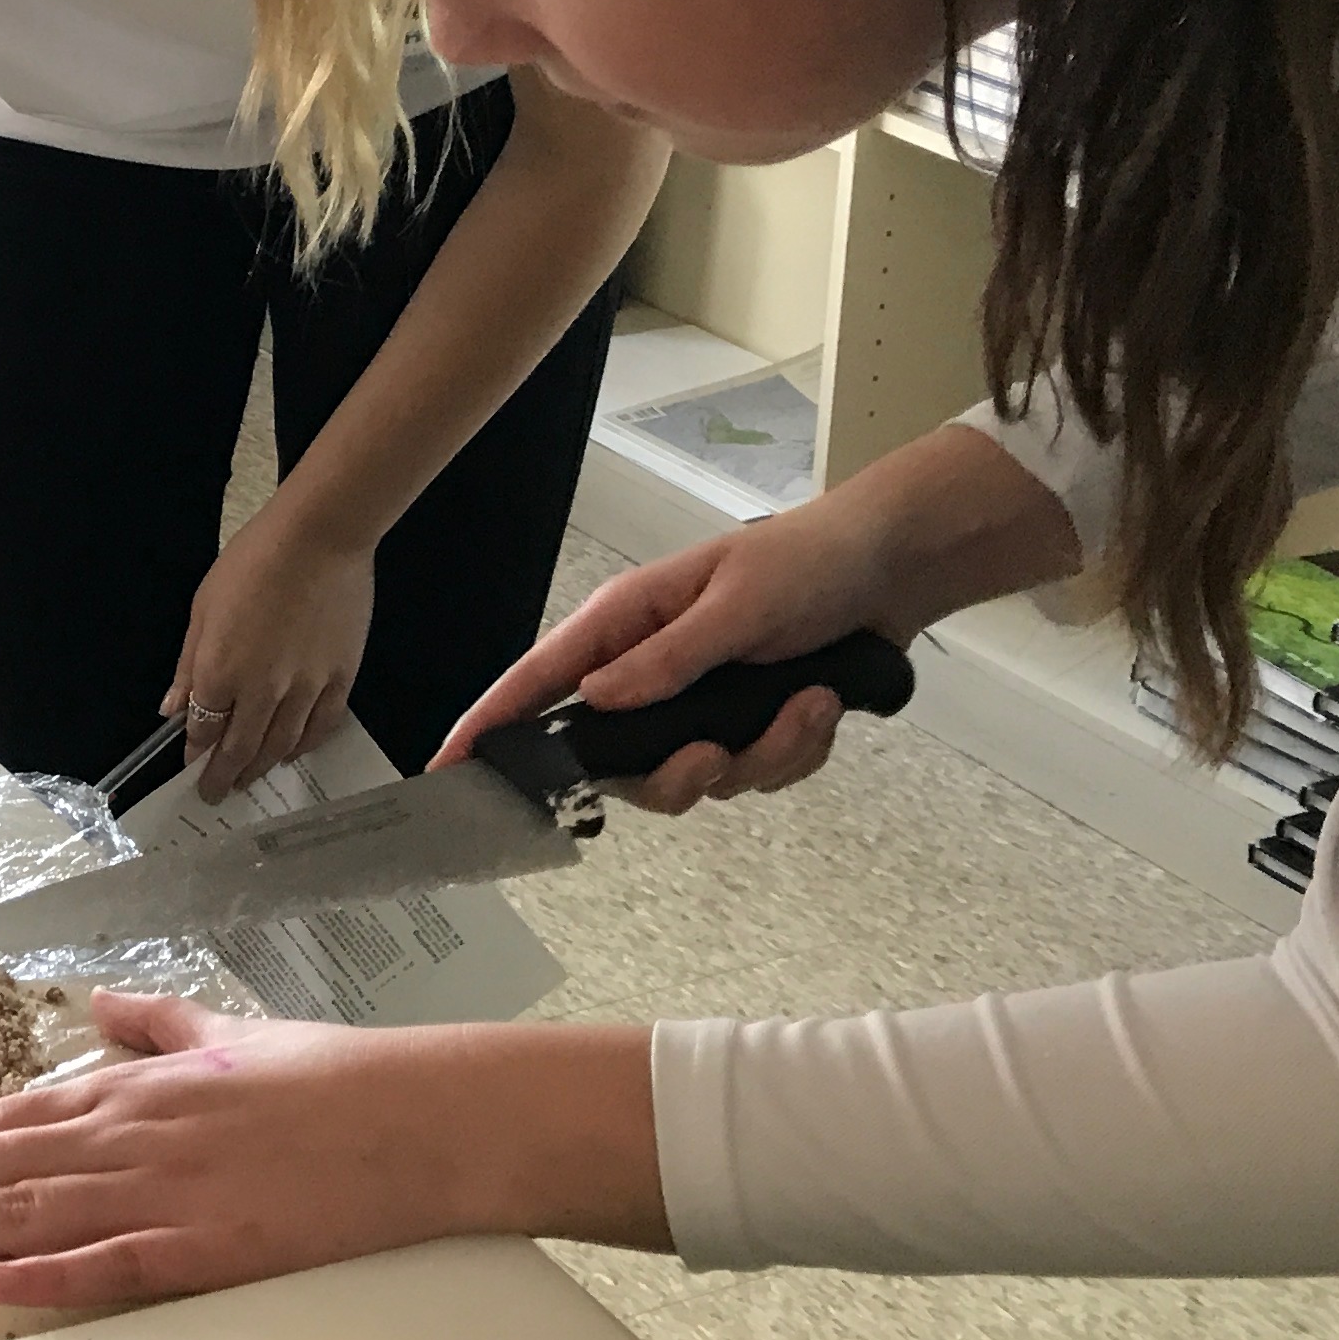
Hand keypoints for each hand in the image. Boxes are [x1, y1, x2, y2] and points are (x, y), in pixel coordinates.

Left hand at [0, 992, 469, 1306]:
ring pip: (22, 1210)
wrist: (419, 1115)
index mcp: (122, 1091)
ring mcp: (161, 1192)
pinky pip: (115, 1265)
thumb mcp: (225, 1032)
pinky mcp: (210, 1247)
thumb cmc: (328, 1076)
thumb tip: (106, 1008)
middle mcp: (123, 1136)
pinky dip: (48, 1277)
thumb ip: (155, 1025)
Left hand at [165, 509, 373, 794]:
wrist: (318, 539)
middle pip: (241, 747)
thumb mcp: (203, 609)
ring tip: (249, 780)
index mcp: (220, 672)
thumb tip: (172, 708)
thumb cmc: (251, 564)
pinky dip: (304, 746)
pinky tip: (292, 753)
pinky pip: (322, 726)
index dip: (195, 751)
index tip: (190, 765)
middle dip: (224, 775)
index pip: (203, 728)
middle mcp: (262, 690)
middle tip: (215, 793)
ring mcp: (306, 688)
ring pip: (281, 745)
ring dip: (261, 768)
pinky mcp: (340, 679)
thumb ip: (189, 665)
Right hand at [439, 503, 901, 811]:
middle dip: (677, 772)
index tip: (448, 769)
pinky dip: (794, 750)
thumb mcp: (736, 603)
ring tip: (807, 703)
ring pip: (695, 778)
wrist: (889, 569)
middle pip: (620, 763)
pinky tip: (821, 705)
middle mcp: (649, 670)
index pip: (538, 683)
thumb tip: (596, 701)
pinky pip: (753, 774)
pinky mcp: (745, 726)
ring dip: (759, 753)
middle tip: (717, 753)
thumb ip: (668, 658)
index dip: (490, 727)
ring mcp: (697, 704)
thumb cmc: (806, 561)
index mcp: (625, 625)